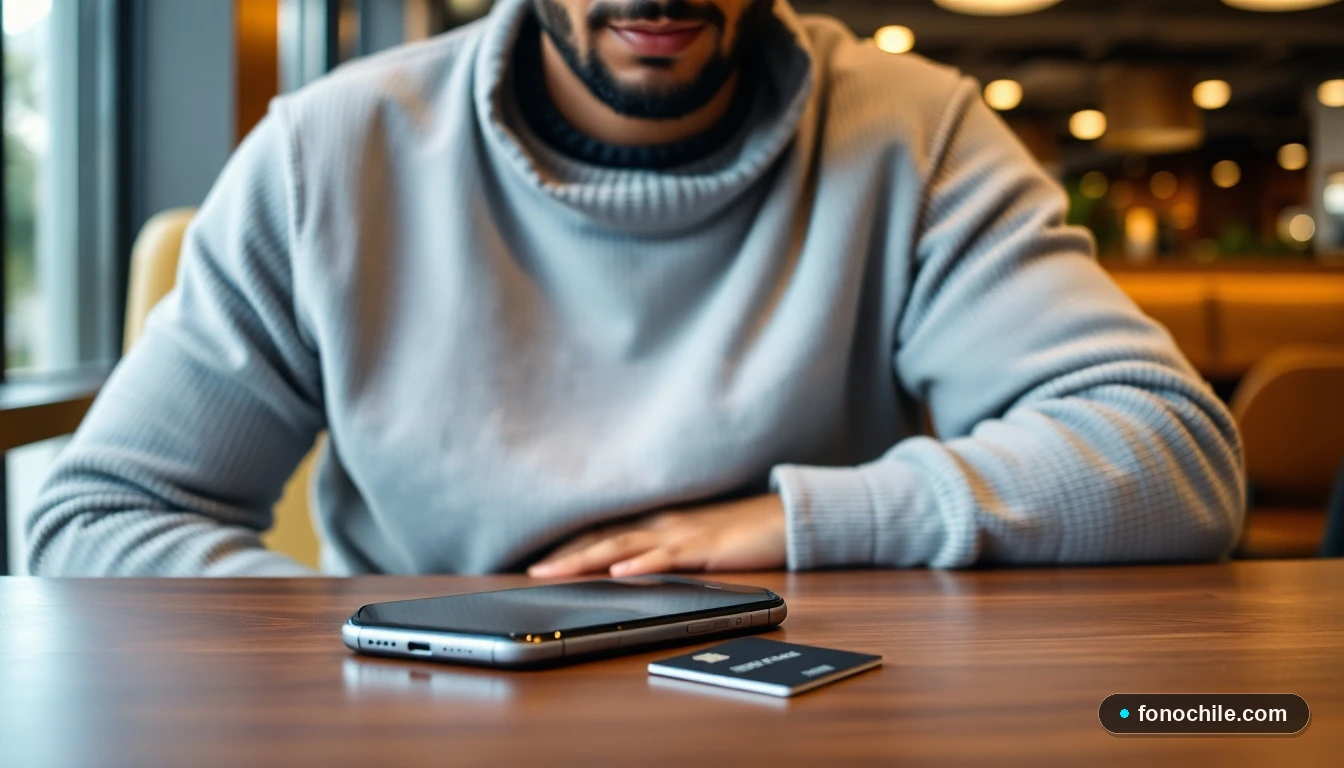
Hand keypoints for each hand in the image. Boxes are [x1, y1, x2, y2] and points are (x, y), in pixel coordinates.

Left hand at [528, 494, 786, 577]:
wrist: (783, 518)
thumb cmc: (741, 532)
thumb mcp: (694, 542)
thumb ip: (664, 552)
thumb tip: (632, 570)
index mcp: (658, 522)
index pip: (604, 532)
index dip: (570, 545)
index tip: (539, 562)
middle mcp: (662, 523)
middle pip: (605, 537)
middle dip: (566, 555)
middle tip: (533, 572)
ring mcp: (682, 533)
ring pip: (625, 544)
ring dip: (587, 558)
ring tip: (557, 571)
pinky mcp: (704, 545)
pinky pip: (668, 556)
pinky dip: (642, 563)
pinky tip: (621, 572)